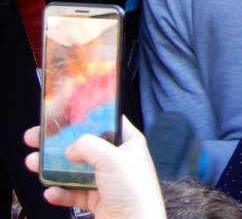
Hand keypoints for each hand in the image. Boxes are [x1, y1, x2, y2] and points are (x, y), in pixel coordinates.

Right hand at [24, 116, 165, 218]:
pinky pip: (74, 194)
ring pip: (75, 170)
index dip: (83, 118)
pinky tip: (49, 192)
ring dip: (53, 168)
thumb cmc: (133, 190)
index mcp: (128, 142)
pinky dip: (61, 193)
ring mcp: (106, 181)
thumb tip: (69, 148)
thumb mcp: (112, 159)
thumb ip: (88, 146)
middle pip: (83, 146)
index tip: (61, 116)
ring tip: (32, 162)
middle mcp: (117, 159)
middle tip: (36, 138)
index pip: (104, 121)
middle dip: (58, 143)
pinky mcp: (97, 201)